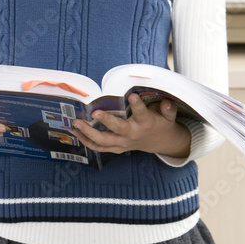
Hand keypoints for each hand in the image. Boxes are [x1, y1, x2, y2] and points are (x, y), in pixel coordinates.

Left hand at [71, 93, 190, 159]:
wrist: (159, 142)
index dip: (137, 105)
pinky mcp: (116, 148)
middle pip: (118, 129)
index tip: (132, 95)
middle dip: (106, 121)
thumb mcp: (168, 115)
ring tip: (76, 123)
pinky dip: (87, 142)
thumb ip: (168, 109)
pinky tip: (76, 133)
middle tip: (94, 113)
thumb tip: (166, 101)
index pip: (142, 113)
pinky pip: (99, 148)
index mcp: (146, 123)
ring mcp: (123, 143)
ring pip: (104, 141)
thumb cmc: (161, 123)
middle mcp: (132, 134)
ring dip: (89, 133)